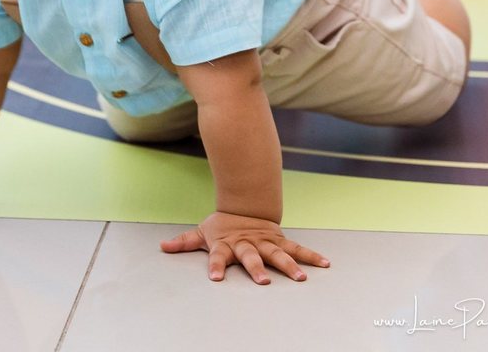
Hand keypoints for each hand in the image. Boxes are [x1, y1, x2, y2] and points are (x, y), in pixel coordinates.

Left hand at [160, 211, 329, 284]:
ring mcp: (264, 241)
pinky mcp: (279, 239)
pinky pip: (296, 248)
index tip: (217, 278)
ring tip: (301, 278)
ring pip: (277, 253)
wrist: (244, 206)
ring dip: (289, 265)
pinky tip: (325, 263)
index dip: (217, 266)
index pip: (218, 256)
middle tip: (263, 282)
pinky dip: (310, 255)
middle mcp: (246, 243)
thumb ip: (184, 242)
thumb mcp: (202, 232)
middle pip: (250, 256)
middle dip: (256, 268)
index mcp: (226, 244)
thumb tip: (162, 247)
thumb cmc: (222, 226)